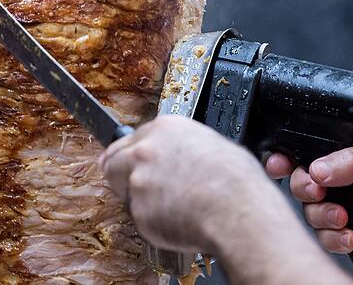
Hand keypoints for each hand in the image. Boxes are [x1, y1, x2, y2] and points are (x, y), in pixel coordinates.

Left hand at [99, 115, 280, 252]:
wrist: (239, 212)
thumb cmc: (237, 182)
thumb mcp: (213, 145)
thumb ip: (182, 146)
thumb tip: (180, 154)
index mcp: (164, 129)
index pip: (130, 139)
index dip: (130, 155)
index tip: (127, 162)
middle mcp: (145, 151)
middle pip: (113, 161)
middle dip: (119, 174)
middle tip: (129, 187)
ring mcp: (139, 181)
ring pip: (127, 192)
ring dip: (141, 201)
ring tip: (173, 207)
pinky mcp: (139, 211)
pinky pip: (142, 218)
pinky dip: (155, 223)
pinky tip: (178, 221)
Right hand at [265, 138, 352, 252]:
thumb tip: (316, 166)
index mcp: (352, 155)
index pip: (311, 150)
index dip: (290, 156)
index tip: (280, 164)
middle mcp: (346, 181)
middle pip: (303, 181)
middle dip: (305, 188)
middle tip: (318, 191)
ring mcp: (348, 208)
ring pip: (311, 211)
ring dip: (321, 216)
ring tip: (342, 219)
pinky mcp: (351, 233)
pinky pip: (326, 237)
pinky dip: (334, 239)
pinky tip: (350, 237)